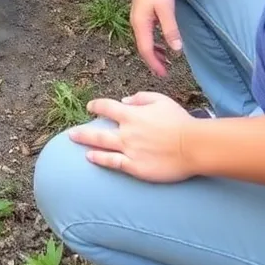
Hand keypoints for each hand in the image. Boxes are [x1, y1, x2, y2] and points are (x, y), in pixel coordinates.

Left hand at [69, 92, 195, 182]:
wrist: (192, 146)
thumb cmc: (179, 121)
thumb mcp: (160, 100)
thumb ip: (140, 98)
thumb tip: (125, 102)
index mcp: (131, 114)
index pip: (107, 108)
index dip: (97, 106)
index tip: (90, 107)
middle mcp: (126, 132)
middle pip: (98, 130)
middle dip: (83, 131)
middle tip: (71, 133)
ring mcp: (129, 150)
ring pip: (101, 146)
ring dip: (86, 144)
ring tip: (75, 142)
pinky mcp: (135, 167)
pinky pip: (113, 163)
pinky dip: (100, 160)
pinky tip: (91, 158)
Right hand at [131, 0, 182, 76]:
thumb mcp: (166, 9)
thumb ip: (170, 30)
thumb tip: (176, 51)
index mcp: (140, 22)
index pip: (145, 49)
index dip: (154, 64)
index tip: (163, 75)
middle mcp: (136, 22)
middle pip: (142, 46)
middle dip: (153, 60)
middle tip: (165, 72)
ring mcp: (138, 17)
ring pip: (144, 40)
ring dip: (154, 52)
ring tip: (165, 61)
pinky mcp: (142, 13)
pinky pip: (146, 33)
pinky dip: (153, 42)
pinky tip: (162, 44)